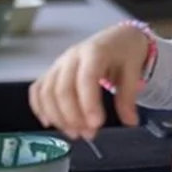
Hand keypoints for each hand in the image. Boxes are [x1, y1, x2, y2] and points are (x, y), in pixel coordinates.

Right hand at [28, 24, 149, 139]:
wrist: (117, 37)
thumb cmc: (125, 52)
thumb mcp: (133, 70)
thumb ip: (128, 97)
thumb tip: (130, 122)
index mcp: (95, 52)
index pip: (87, 78)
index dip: (88, 104)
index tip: (96, 124)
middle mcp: (72, 56)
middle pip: (63, 88)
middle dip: (73, 116)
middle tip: (88, 134)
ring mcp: (59, 63)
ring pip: (47, 91)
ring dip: (57, 117)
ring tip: (75, 133)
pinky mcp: (52, 70)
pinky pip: (38, 89)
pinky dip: (40, 108)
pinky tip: (50, 123)